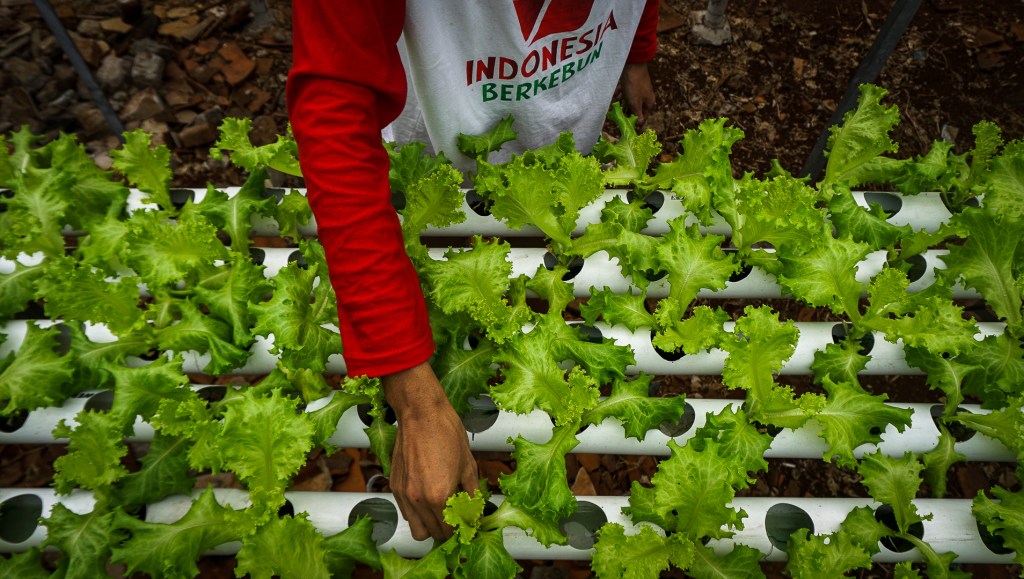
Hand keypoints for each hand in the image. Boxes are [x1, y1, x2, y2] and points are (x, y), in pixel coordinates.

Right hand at [381, 361, 478, 541]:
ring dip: (430, 525)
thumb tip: (475, 511)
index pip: (451, 531)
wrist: (421, 413)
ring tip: (441, 511)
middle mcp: (418, 499)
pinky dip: (417, 513)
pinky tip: (428, 498)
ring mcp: (404, 494)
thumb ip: (472, 494)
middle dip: (447, 530)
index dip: (462, 530)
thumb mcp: (468, 464)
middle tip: (457, 519)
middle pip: (433, 534)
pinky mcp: (394, 486)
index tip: (467, 524)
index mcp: (439, 495)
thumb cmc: (446, 432)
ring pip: (416, 529)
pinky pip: (405, 513)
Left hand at [619, 61, 655, 127]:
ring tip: (614, 106)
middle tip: (617, 117)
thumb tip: (639, 125)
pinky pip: (625, 93)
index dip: (635, 124)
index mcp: (648, 104)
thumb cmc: (634, 85)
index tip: (626, 128)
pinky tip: (614, 96)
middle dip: (625, 113)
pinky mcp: (632, 84)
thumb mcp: (635, 103)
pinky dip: (620, 95)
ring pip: (629, 101)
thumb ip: (637, 115)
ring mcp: (638, 90)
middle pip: (635, 110)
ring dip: (621, 104)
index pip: (643, 118)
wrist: (632, 64)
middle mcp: (645, 98)